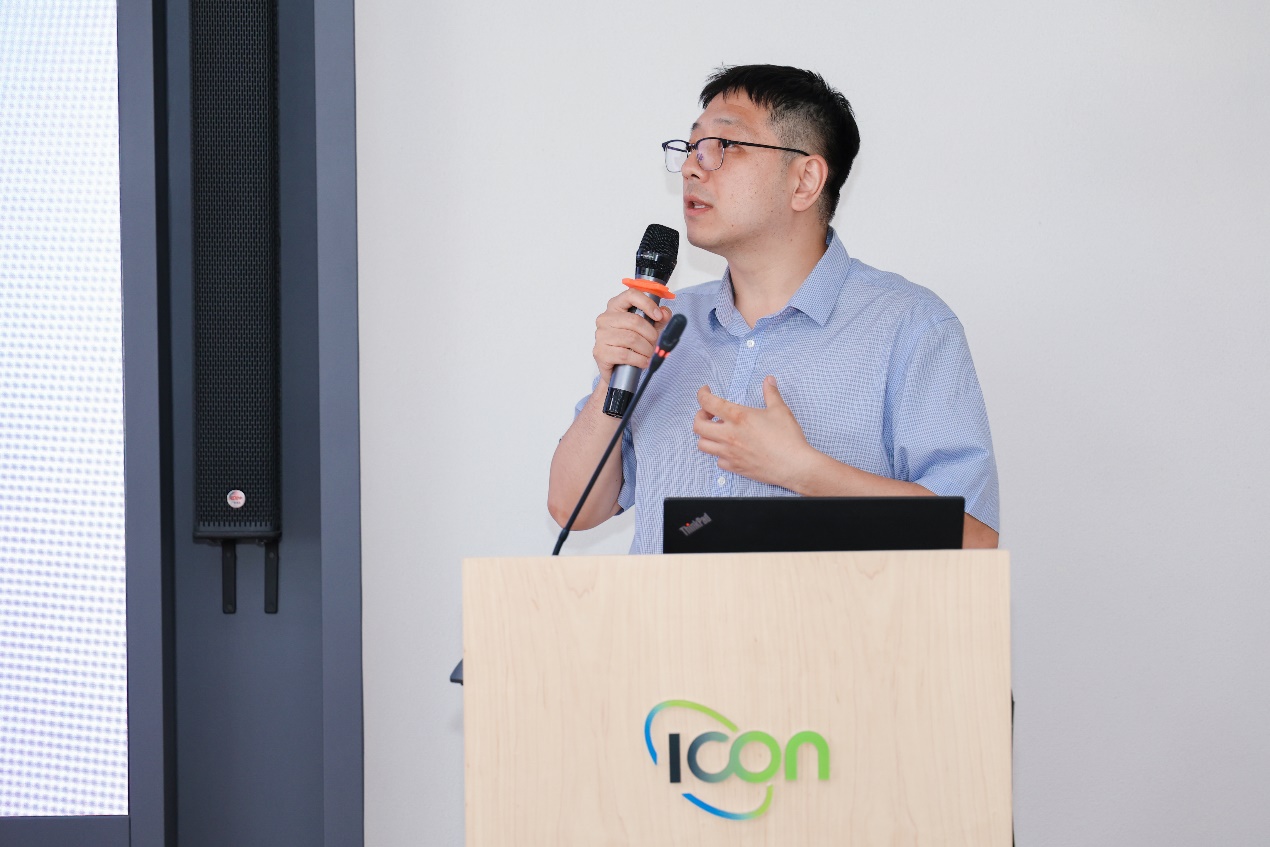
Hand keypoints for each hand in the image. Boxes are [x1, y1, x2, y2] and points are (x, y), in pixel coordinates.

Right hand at [592, 290, 672, 383]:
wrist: (617, 368)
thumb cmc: (631, 345)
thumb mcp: (649, 328)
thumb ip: (659, 319)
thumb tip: (665, 312)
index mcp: (616, 306)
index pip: (631, 295)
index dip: (648, 304)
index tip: (658, 316)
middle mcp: (605, 318)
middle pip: (635, 321)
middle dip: (650, 334)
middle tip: (654, 343)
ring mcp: (601, 335)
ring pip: (631, 339)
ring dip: (646, 349)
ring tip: (648, 354)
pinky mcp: (600, 352)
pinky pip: (625, 355)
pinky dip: (639, 360)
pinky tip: (643, 362)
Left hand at [693, 376, 817, 489]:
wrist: (794, 465)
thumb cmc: (787, 438)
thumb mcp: (779, 410)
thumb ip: (771, 393)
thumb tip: (769, 380)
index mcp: (738, 417)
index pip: (707, 402)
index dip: (702, 394)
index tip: (705, 391)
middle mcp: (729, 435)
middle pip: (698, 425)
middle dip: (699, 416)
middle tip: (709, 414)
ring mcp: (729, 453)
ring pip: (702, 444)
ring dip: (706, 435)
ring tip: (717, 431)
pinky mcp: (734, 467)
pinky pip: (717, 460)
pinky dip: (719, 453)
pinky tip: (729, 448)